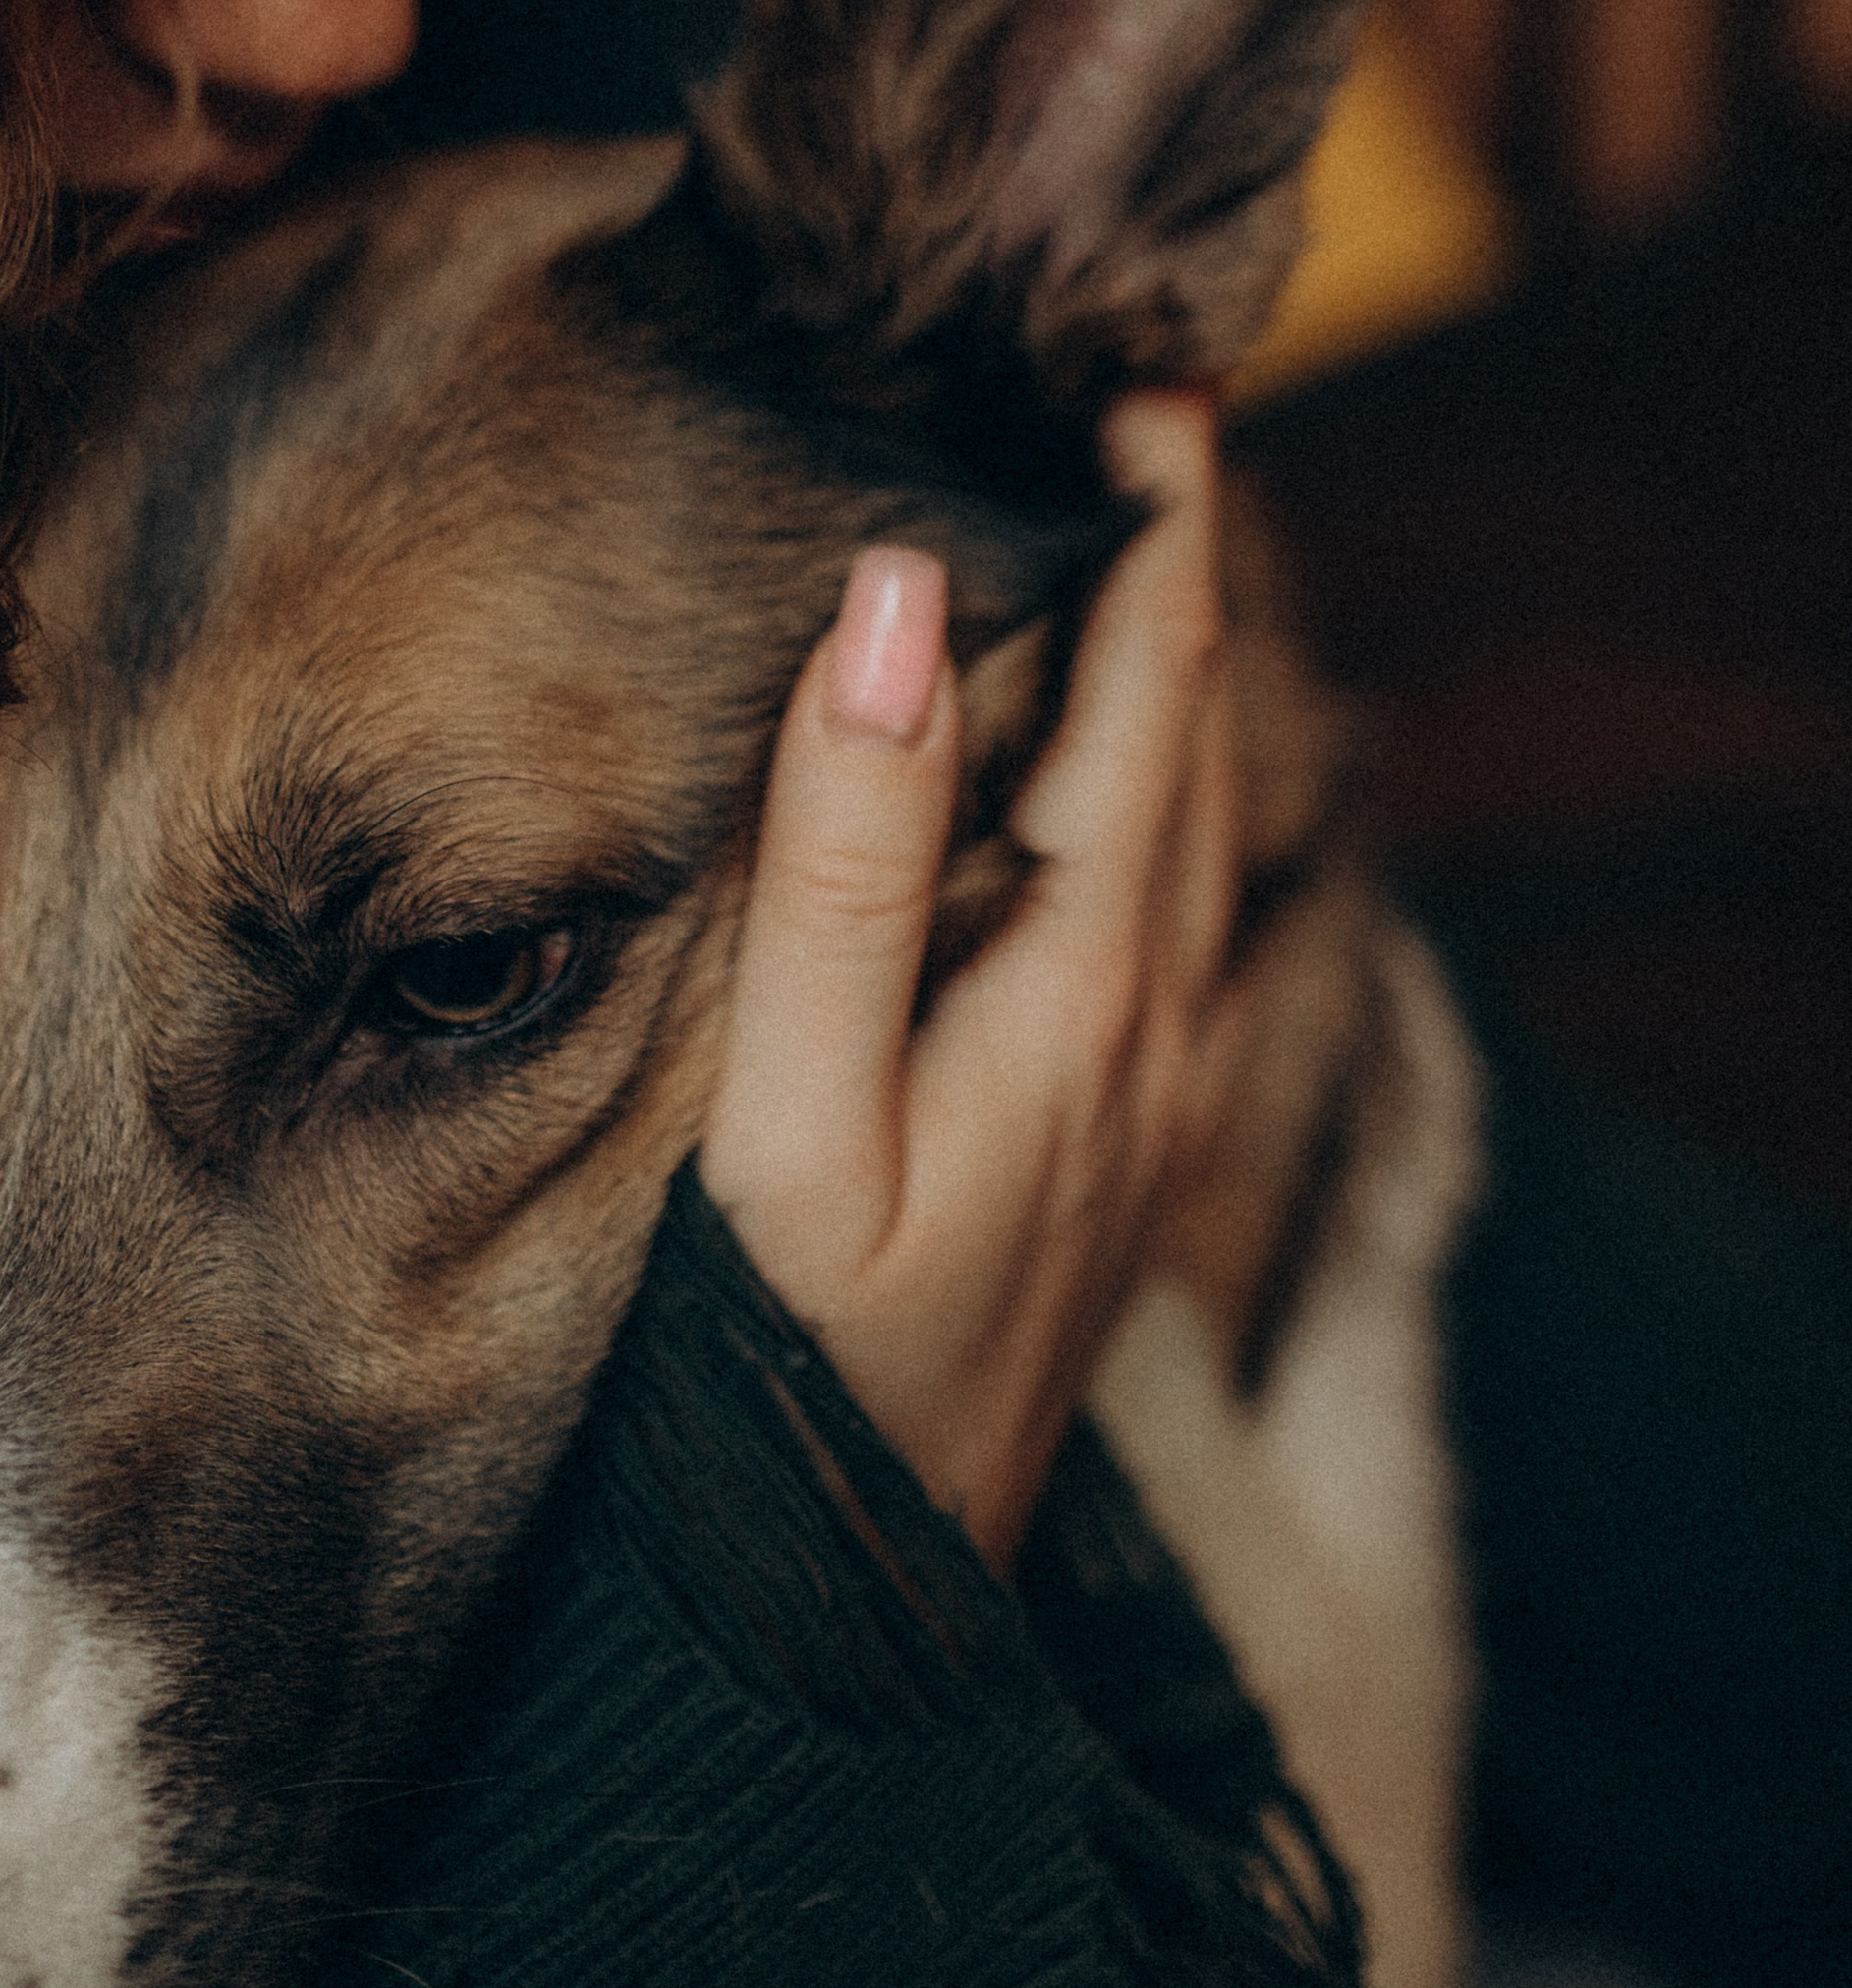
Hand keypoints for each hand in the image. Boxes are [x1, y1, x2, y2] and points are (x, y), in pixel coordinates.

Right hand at [700, 395, 1236, 1570]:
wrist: (856, 1625)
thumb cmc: (793, 1377)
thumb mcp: (792, 1119)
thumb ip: (846, 860)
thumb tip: (892, 604)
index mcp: (1087, 996)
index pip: (1150, 696)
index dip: (1153, 525)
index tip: (1141, 362)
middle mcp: (1150, 1028)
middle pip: (1196, 737)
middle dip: (1178, 563)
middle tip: (1133, 398)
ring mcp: (1142, 1093)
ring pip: (1189, 820)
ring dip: (1168, 666)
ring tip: (1121, 536)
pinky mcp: (1105, 1144)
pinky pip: (1154, 900)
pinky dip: (1140, 776)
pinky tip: (1083, 763)